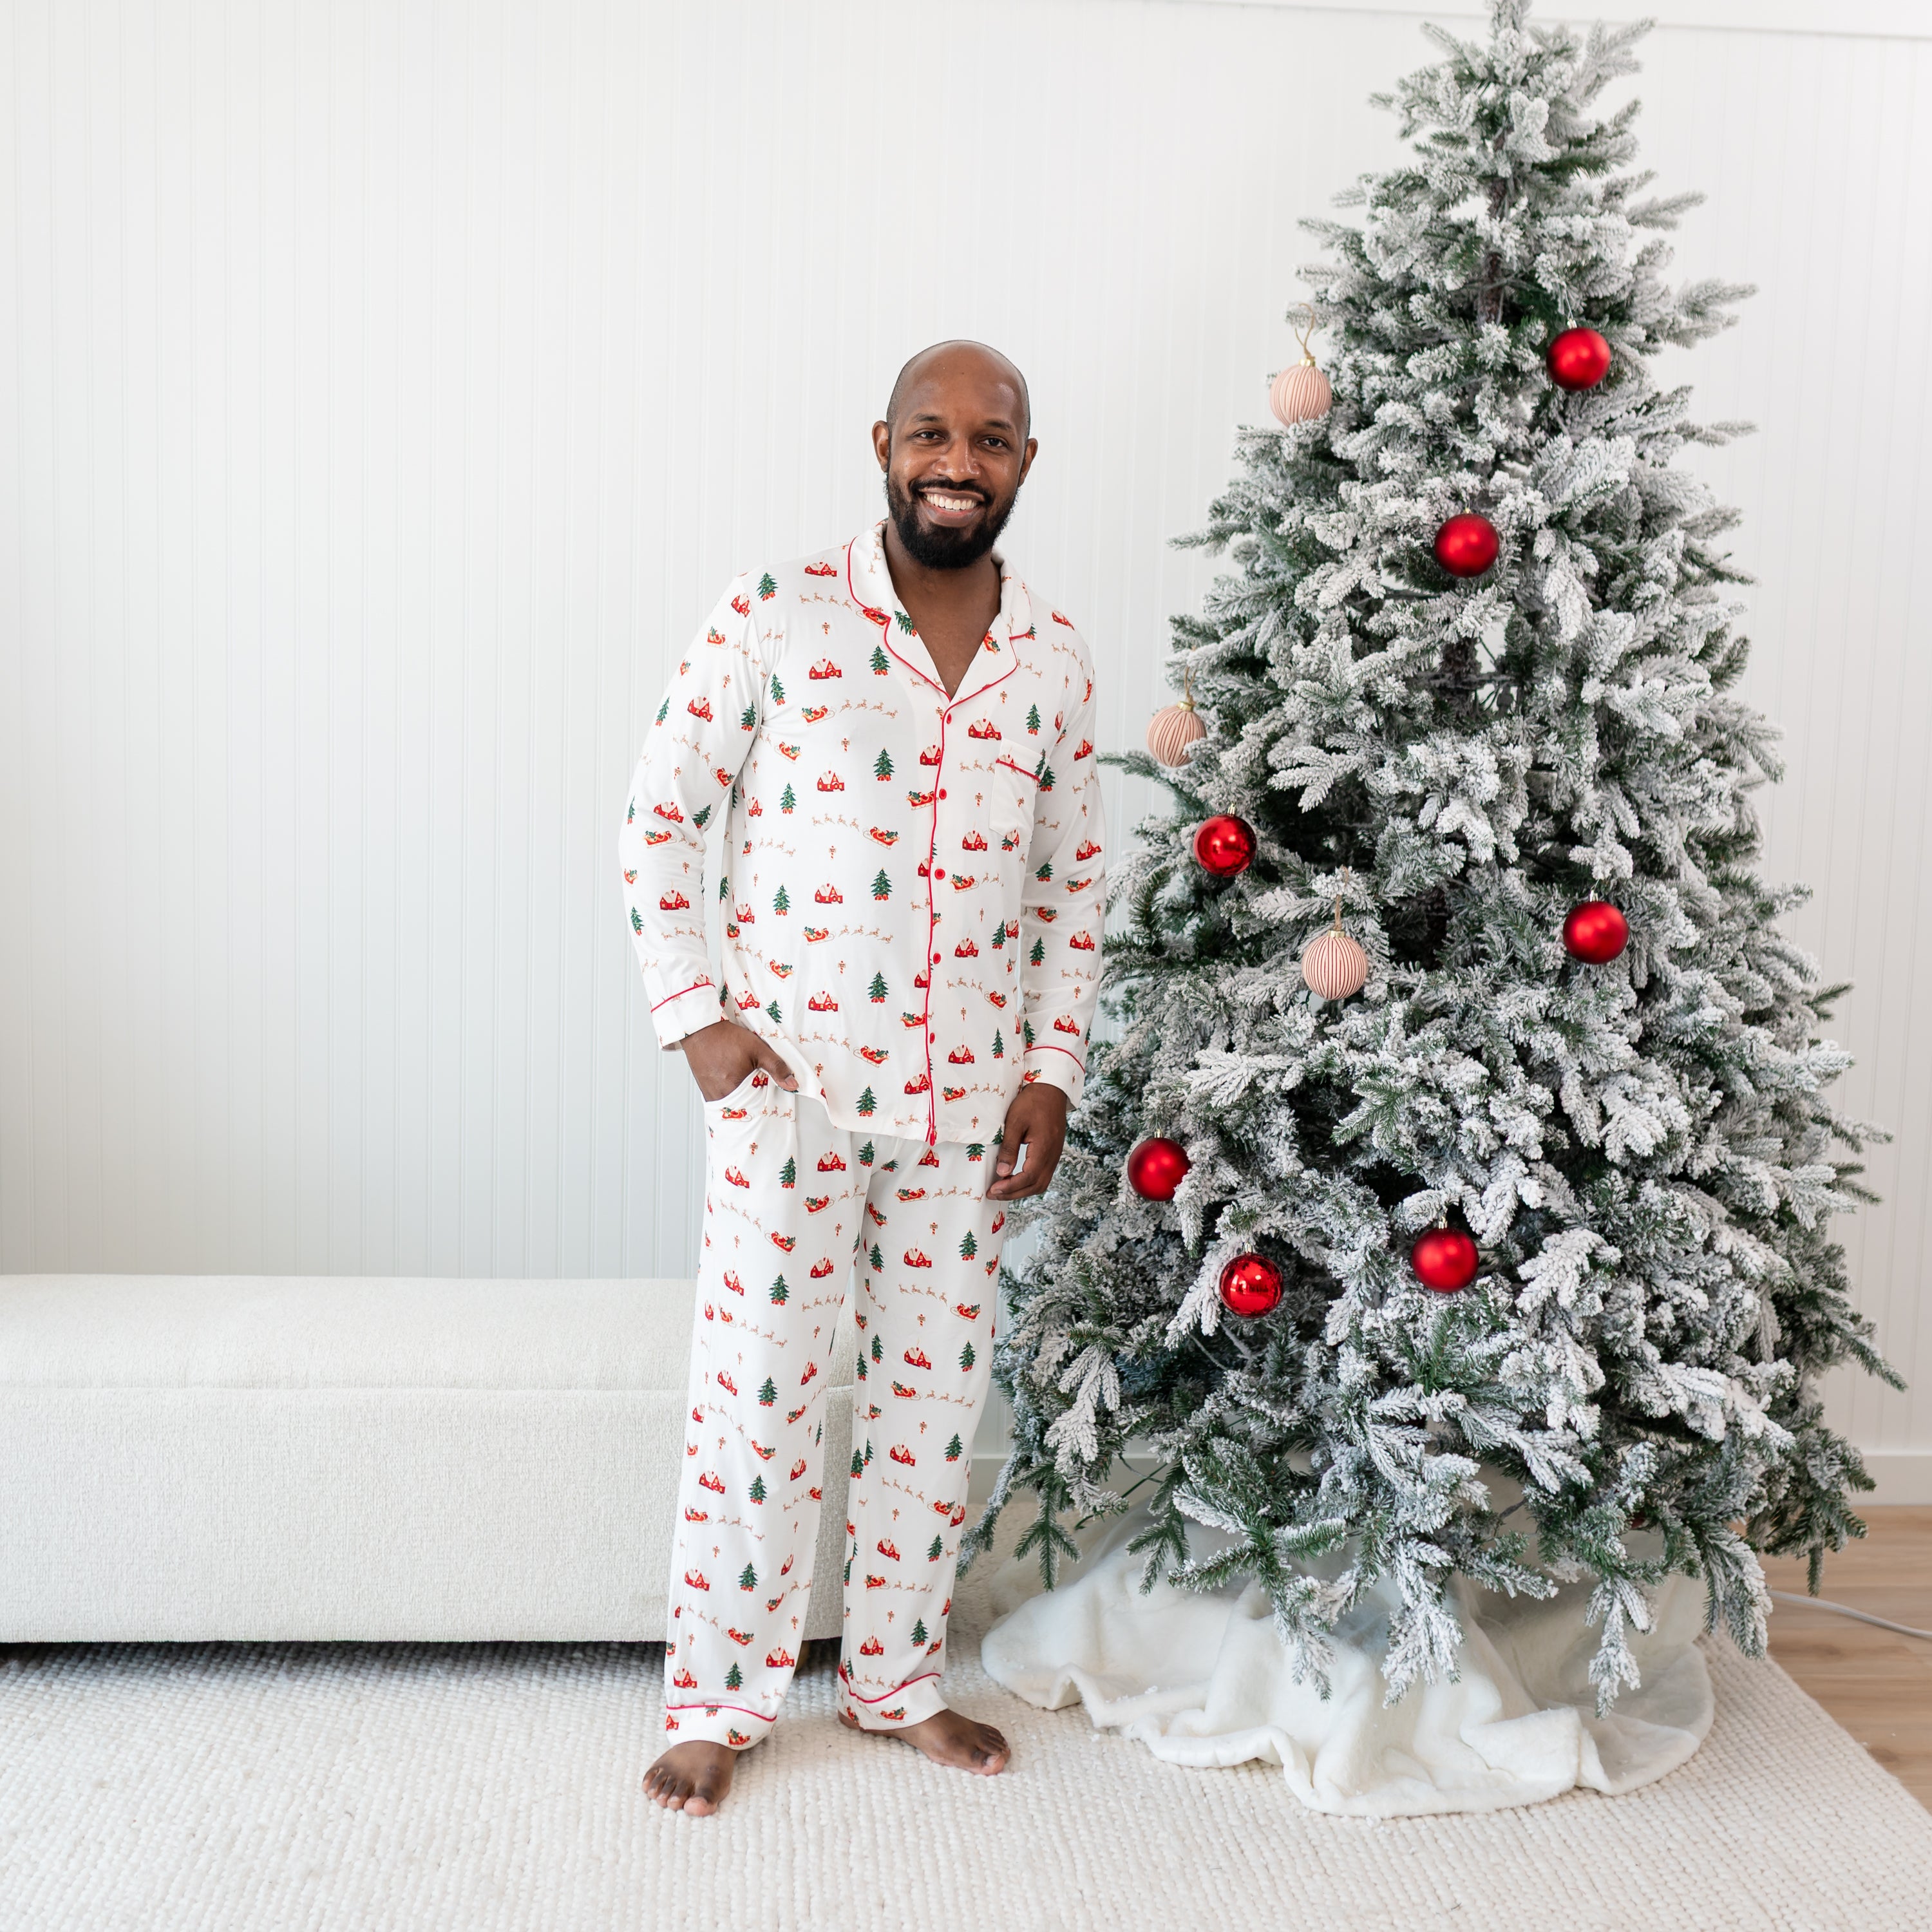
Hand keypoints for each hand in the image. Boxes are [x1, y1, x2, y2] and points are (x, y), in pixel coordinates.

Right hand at [680, 1020, 798, 1102]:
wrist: (701, 1031)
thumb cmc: (726, 1038)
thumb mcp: (758, 1049)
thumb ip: (777, 1067)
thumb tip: (792, 1084)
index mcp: (736, 1088)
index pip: (758, 1107)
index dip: (766, 1101)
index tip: (770, 1094)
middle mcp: (721, 1096)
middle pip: (745, 1108)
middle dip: (754, 1102)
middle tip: (758, 1087)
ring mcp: (711, 1095)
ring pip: (733, 1105)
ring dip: (742, 1099)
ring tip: (745, 1084)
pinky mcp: (705, 1091)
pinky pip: (722, 1100)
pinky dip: (730, 1095)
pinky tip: (733, 1084)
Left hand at [988, 1083, 1069, 1200]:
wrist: (1051, 1090)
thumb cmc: (1032, 1102)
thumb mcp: (1015, 1122)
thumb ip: (1009, 1149)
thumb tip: (1002, 1172)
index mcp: (1044, 1149)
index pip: (1028, 1178)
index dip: (1010, 1188)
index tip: (993, 1189)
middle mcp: (1053, 1156)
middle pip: (1036, 1186)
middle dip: (1014, 1194)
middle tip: (994, 1193)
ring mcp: (1055, 1156)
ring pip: (1041, 1183)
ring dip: (1022, 1190)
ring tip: (1002, 1189)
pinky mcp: (1053, 1153)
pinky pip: (1043, 1175)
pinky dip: (1029, 1182)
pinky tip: (1015, 1179)